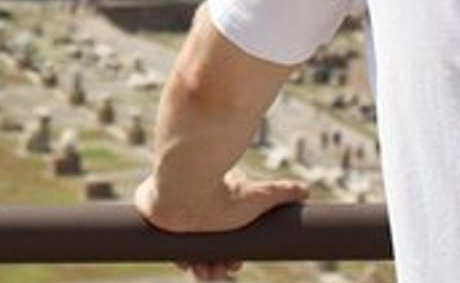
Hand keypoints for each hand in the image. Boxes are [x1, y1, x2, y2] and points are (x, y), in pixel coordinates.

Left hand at [134, 169, 305, 279]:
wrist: (187, 185)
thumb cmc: (222, 190)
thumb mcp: (260, 196)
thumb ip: (284, 192)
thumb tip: (307, 190)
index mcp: (216, 201)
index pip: (224, 236)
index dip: (231, 255)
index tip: (237, 264)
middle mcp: (195, 207)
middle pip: (207, 247)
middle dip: (217, 265)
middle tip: (223, 271)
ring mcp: (173, 212)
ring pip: (188, 249)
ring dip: (200, 266)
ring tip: (206, 274)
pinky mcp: (152, 212)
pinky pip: (165, 244)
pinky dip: (178, 256)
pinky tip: (188, 265)